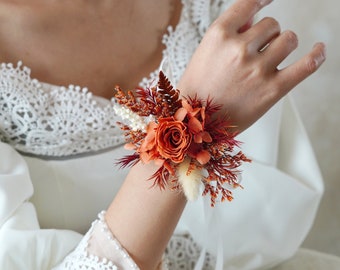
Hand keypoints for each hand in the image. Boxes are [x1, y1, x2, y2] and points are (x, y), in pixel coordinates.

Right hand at [177, 0, 325, 132]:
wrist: (194, 124)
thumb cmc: (197, 90)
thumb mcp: (203, 54)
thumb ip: (228, 34)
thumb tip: (253, 21)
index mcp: (218, 36)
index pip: (248, 4)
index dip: (262, 0)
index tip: (268, 0)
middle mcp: (239, 49)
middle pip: (272, 24)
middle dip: (267, 35)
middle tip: (256, 51)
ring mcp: (257, 70)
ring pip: (289, 39)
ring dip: (282, 45)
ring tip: (271, 59)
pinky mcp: (272, 90)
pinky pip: (306, 65)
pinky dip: (317, 55)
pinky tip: (320, 49)